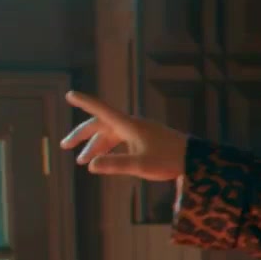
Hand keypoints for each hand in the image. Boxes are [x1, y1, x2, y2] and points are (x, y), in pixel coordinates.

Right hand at [58, 91, 189, 180]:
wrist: (194, 159)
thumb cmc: (169, 160)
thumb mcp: (141, 165)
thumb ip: (115, 164)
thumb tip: (91, 165)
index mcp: (129, 125)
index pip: (102, 110)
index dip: (85, 102)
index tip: (70, 94)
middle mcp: (132, 125)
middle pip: (101, 125)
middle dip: (82, 135)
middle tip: (65, 146)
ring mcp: (139, 131)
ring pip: (111, 134)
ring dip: (96, 146)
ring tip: (83, 162)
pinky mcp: (146, 138)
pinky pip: (121, 139)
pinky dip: (109, 148)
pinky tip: (104, 159)